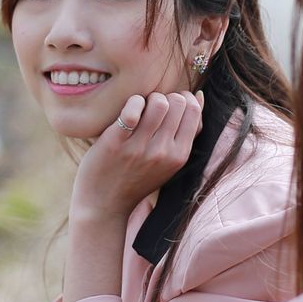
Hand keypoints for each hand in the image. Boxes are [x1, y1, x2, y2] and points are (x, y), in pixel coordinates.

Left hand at [70, 91, 204, 222]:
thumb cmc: (137, 179)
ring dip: (148, 98)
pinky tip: (127, 111)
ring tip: (140, 108)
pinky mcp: (115, 143)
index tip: (169, 105)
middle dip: (165, 97)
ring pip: (158, 102)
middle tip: (152, 108)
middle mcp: (162, 152)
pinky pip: (132, 110)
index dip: (182, 99)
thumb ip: (186, 134)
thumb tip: (199, 96)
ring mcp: (139, 148)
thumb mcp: (169, 163)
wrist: (103, 205)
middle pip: (177, 102)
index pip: (193, 111)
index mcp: (179, 156)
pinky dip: (132, 102)